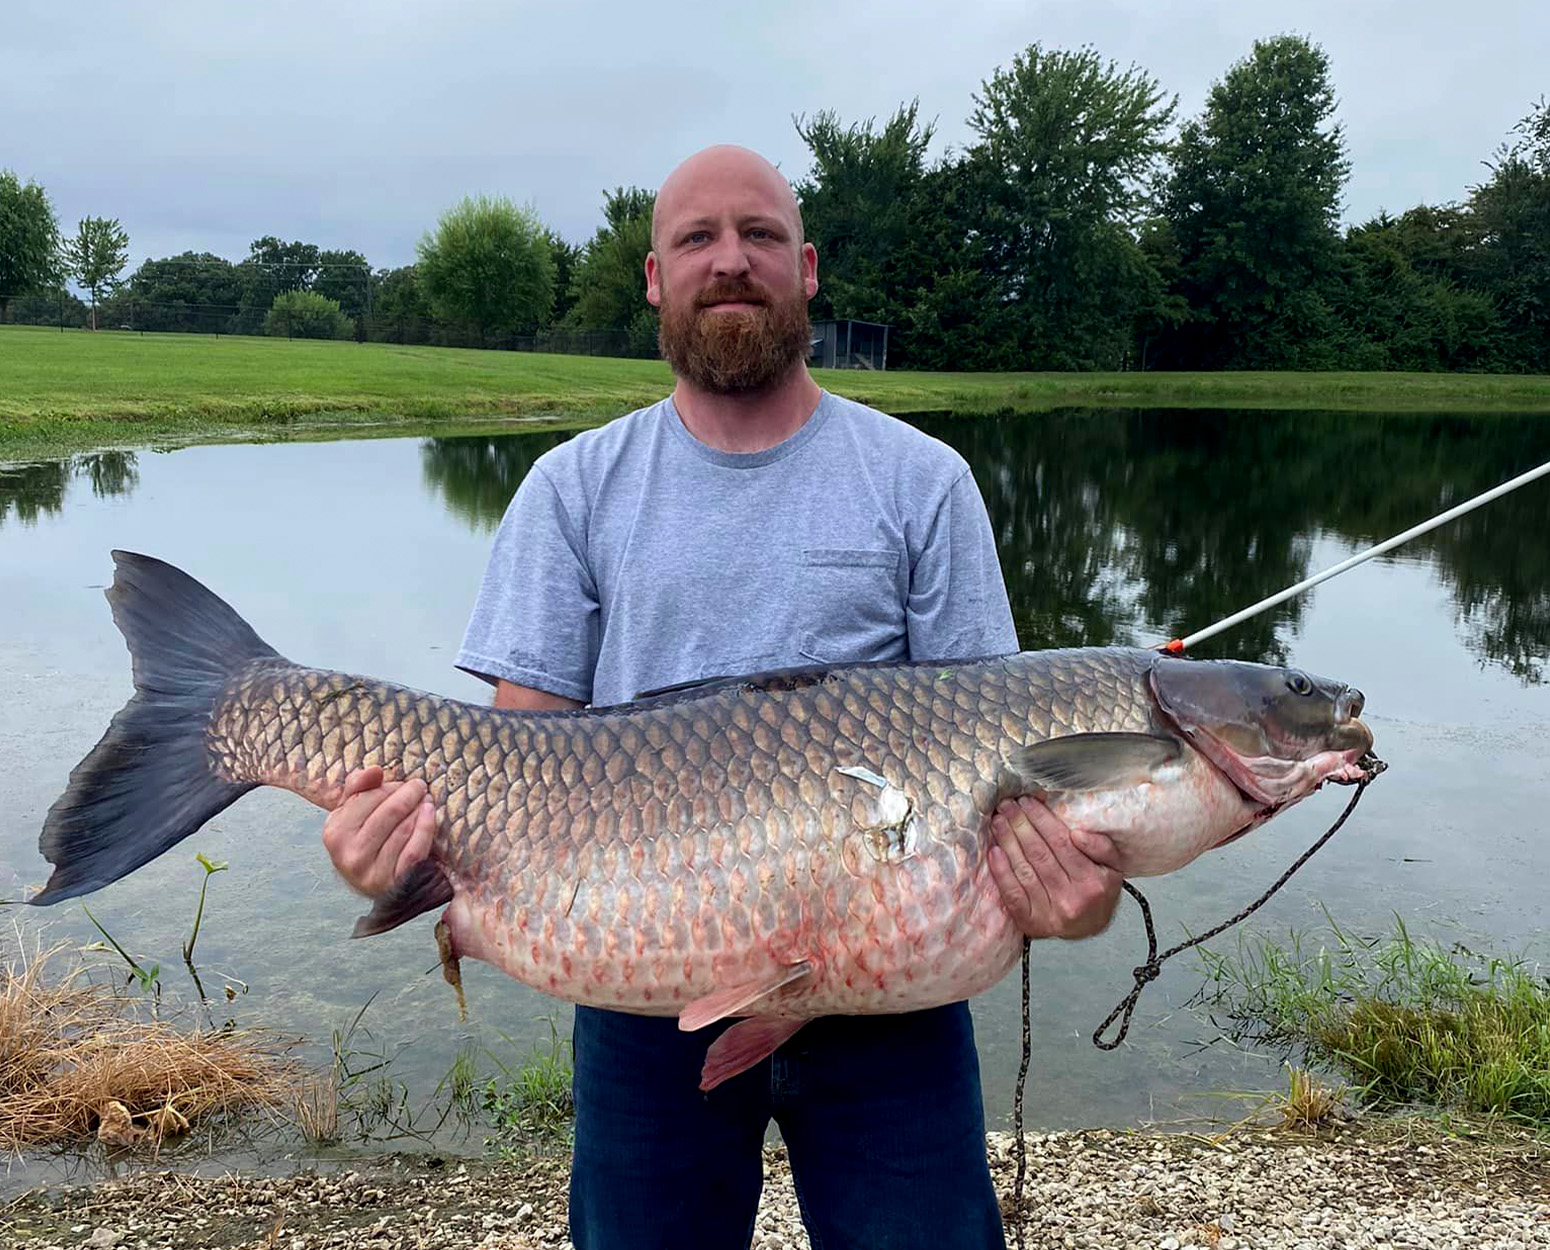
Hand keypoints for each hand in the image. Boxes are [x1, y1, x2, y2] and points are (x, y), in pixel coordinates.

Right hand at [320, 766, 436, 897]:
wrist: (373, 883)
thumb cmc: (362, 840)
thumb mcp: (350, 813)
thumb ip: (358, 787)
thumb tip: (375, 770)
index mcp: (335, 833)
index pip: (368, 798)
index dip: (389, 787)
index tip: (401, 783)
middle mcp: (350, 855)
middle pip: (389, 812)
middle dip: (408, 794)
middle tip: (419, 786)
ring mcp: (373, 872)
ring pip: (404, 829)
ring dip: (420, 808)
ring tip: (426, 798)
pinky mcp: (395, 882)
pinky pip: (416, 848)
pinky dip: (426, 827)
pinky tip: (430, 813)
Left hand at [988, 795, 1122, 939]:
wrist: (1089, 928)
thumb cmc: (1097, 891)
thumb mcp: (1112, 867)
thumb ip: (1101, 847)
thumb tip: (1077, 833)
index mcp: (1092, 882)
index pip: (1061, 842)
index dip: (1041, 819)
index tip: (1027, 801)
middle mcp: (1071, 898)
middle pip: (1039, 854)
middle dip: (1020, 825)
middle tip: (1007, 805)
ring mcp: (1049, 913)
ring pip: (1024, 870)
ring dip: (1008, 842)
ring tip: (998, 821)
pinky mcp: (1031, 922)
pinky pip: (1013, 893)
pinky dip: (1001, 871)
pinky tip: (994, 852)